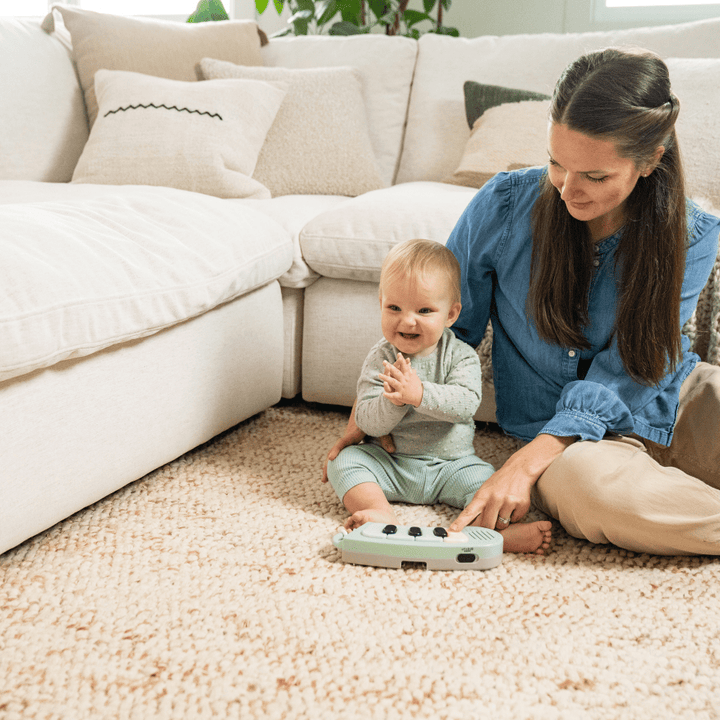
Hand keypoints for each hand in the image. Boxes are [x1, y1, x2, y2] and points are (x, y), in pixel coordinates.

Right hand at [321, 399, 395, 481]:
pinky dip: (339, 462)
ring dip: (330, 466)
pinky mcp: (350, 442)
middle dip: (328, 466)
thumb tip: (392, 451)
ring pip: (336, 454)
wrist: (367, 407)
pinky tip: (339, 472)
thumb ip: (385, 439)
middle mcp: (347, 438)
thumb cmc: (374, 417)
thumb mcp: (380, 427)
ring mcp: (347, 440)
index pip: (342, 442)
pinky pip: (342, 453)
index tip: (331, 459)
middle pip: (333, 452)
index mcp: (352, 434)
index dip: (336, 450)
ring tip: (325, 480)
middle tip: (323, 480)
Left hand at [379, 353, 422, 406]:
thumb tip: (408, 363)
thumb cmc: (417, 386)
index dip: (402, 360)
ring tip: (379, 375)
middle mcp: (405, 380)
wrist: (421, 396)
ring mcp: (402, 388)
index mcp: (408, 376)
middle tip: (384, 362)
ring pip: (393, 382)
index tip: (398, 354)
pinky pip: (394, 395)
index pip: (404, 366)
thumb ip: (410, 370)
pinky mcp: (400, 395)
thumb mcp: (414, 377)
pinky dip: (389, 395)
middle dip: (390, 367)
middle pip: (397, 372)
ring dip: (386, 378)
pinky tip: (383, 394)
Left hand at [449, 434, 574, 530]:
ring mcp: (508, 502)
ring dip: (503, 520)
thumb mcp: (485, 491)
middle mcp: (494, 499)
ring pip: (502, 524)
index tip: (452, 531)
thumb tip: (472, 525)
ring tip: (505, 506)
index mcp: (482, 495)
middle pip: (487, 525)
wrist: (519, 470)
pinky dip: (514, 515)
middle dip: (489, 526)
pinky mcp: (521, 505)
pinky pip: (515, 520)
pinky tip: (514, 504)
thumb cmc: (499, 483)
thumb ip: (479, 507)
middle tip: (492, 518)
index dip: (460, 523)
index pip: (469, 512)